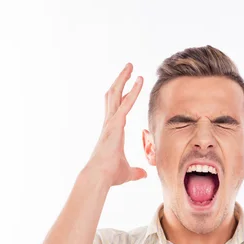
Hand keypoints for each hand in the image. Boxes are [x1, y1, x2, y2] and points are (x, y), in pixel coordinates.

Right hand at [85, 63, 146, 186]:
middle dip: (121, 80)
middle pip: (113, 96)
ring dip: (124, 79)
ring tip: (130, 66)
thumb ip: (136, 171)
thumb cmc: (109, 175)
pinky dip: (133, 91)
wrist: (99, 177)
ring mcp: (111, 122)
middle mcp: (109, 123)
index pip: (116, 109)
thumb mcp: (127, 172)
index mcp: (111, 131)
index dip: (122, 97)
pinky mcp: (115, 124)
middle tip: (129, 68)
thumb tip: (143, 175)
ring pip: (116, 94)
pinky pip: (126, 104)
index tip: (128, 86)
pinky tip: (140, 80)